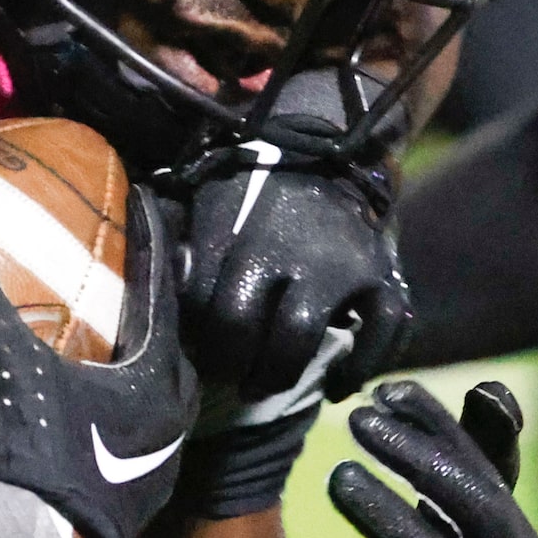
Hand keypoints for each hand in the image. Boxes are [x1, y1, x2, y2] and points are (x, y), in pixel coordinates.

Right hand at [0, 189, 198, 537]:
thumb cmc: (31, 463)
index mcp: (156, 387)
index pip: (162, 295)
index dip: (150, 244)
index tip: (142, 203)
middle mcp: (165, 433)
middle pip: (160, 353)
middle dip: (141, 316)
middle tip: (117, 278)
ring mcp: (143, 480)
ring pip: (140, 407)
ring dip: (117, 374)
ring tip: (87, 346)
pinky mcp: (112, 516)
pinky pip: (109, 448)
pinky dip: (88, 420)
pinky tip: (57, 416)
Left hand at [175, 74, 411, 403]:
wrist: (323, 149)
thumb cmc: (250, 186)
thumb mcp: (205, 204)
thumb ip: (183, 248)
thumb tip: (155, 294)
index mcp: (239, 237)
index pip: (213, 310)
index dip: (204, 346)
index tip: (198, 360)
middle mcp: (290, 254)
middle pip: (253, 331)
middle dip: (236, 368)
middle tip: (230, 382)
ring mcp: (340, 266)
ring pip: (305, 336)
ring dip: (281, 373)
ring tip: (264, 386)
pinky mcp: (382, 273)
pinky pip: (382, 331)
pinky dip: (362, 366)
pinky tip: (339, 388)